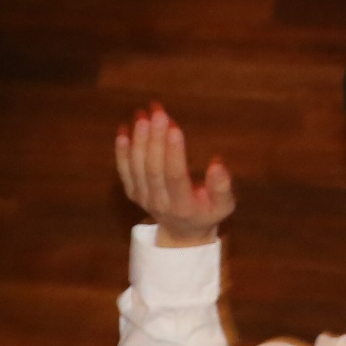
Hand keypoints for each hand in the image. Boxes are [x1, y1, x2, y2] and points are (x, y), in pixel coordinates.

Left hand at [115, 106, 236, 246]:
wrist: (183, 232)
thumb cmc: (207, 212)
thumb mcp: (224, 205)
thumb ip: (222, 188)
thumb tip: (217, 164)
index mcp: (184, 206)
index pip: (175, 176)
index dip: (174, 152)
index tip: (174, 126)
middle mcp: (160, 203)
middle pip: (153, 168)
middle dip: (155, 138)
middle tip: (159, 112)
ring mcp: (143, 198)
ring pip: (137, 167)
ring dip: (139, 139)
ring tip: (143, 115)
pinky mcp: (133, 192)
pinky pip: (124, 170)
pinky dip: (121, 150)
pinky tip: (124, 129)